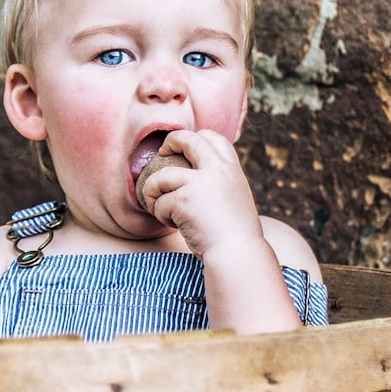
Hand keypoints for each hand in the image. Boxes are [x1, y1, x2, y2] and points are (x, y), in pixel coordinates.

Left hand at [135, 129, 265, 259]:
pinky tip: (175, 226)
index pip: (212, 138)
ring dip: (153, 193)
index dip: (195, 139)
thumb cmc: (235, 234)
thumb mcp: (234, 197)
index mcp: (231, 169)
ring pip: (160, 177)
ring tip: (162, 209)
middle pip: (186, 140)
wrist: (236, 253)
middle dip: (169, 143)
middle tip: (160, 153)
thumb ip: (218, 182)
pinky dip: (161, 216)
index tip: (183, 149)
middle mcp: (216, 169)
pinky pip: (159, 204)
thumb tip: (193, 175)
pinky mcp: (183, 200)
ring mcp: (199, 182)